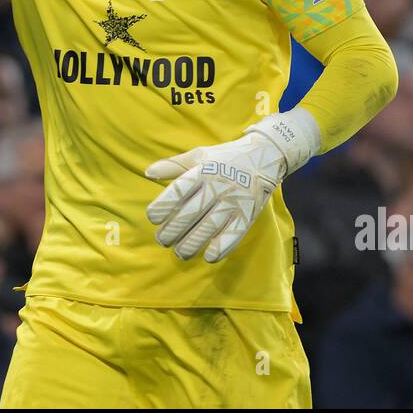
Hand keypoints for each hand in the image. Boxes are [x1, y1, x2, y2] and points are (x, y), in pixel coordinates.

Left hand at [143, 111, 319, 262]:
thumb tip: (148, 173)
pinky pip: (234, 233)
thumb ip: (173, 165)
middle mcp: (218, 186)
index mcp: (203, 170)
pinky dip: (221, 247)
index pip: (179, 191)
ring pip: (209, 226)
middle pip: (191, 212)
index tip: (152, 218)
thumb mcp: (200, 155)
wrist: (265, 156)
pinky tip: (208, 257)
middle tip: (162, 240)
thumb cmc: (226, 158)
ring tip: (179, 252)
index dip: (163, 206)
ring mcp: (234, 201)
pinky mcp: (249, 213)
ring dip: (191, 243)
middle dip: (173, 230)